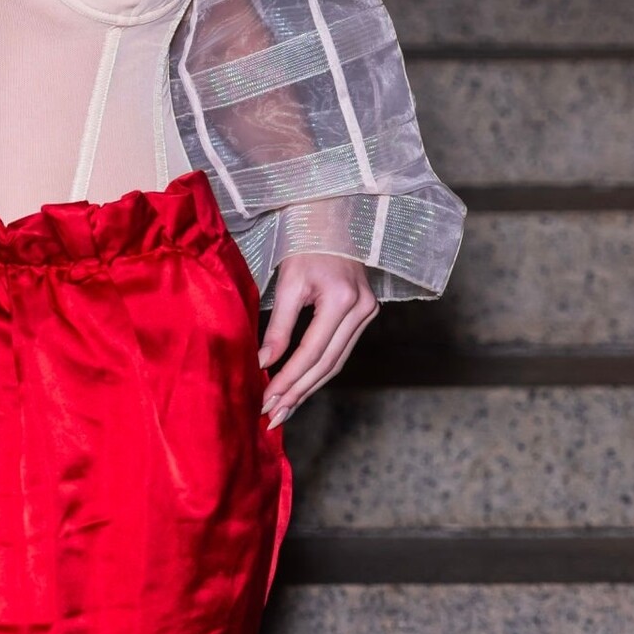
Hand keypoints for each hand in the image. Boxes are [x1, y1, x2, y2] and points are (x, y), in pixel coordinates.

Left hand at [258, 254, 377, 427]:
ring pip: (336, 362)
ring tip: (284, 409)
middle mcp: (362, 309)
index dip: (288, 380)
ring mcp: (368, 312)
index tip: (267, 400)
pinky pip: (341, 350)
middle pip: (328, 364)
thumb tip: (264, 364)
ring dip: (309, 388)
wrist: (330, 217)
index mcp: (343, 299)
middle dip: (298, 392)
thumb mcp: (288, 282)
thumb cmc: (304, 242)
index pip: (312, 352)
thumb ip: (278, 326)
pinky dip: (319, 370)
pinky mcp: (366, 313)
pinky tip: (301, 385)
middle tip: (273, 416)